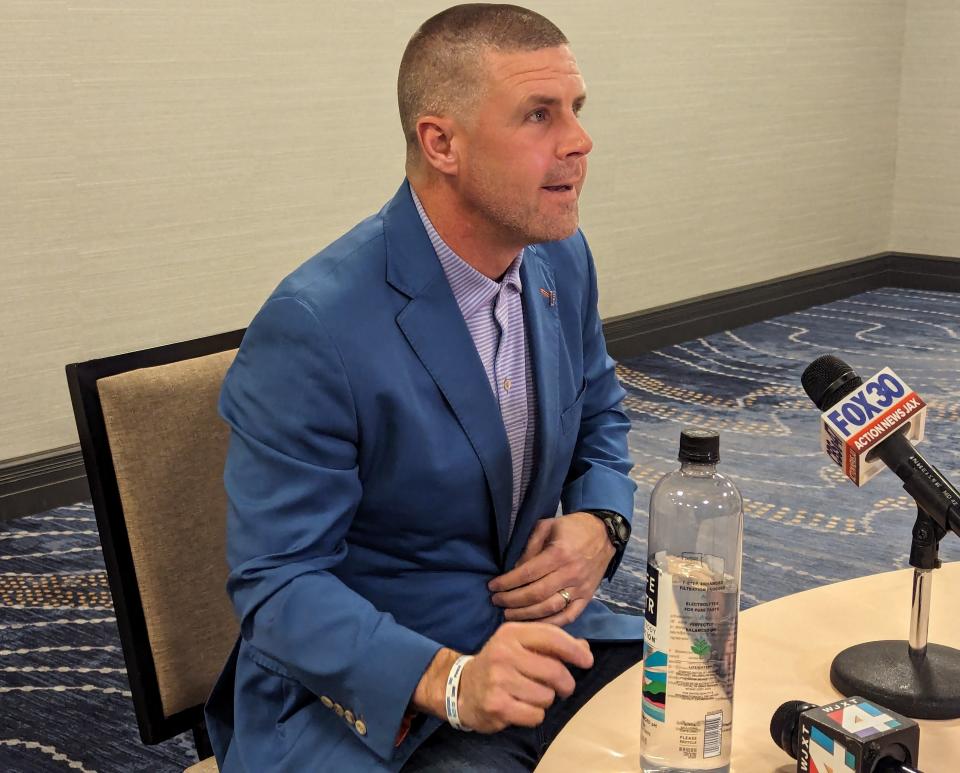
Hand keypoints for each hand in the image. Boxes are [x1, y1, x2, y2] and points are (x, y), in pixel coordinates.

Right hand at [458, 622, 592, 732]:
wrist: (462, 687)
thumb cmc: (500, 664)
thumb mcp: (520, 645)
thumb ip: (551, 644)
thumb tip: (584, 649)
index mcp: (512, 633)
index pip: (552, 637)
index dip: (574, 650)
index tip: (587, 661)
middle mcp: (504, 653)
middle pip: (555, 671)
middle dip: (565, 683)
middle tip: (562, 687)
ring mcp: (498, 680)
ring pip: (547, 696)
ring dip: (545, 700)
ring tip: (530, 695)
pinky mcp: (497, 705)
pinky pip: (536, 715)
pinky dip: (534, 715)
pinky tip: (520, 707)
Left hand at [488, 513, 613, 625]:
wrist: (604, 534)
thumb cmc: (572, 528)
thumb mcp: (547, 526)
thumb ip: (529, 546)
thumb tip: (514, 568)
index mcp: (559, 554)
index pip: (527, 573)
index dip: (507, 582)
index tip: (492, 587)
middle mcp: (570, 573)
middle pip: (536, 594)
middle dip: (512, 600)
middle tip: (496, 601)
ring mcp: (581, 588)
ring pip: (550, 608)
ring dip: (526, 615)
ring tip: (508, 614)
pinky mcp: (587, 598)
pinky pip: (568, 617)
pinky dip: (550, 624)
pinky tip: (533, 624)